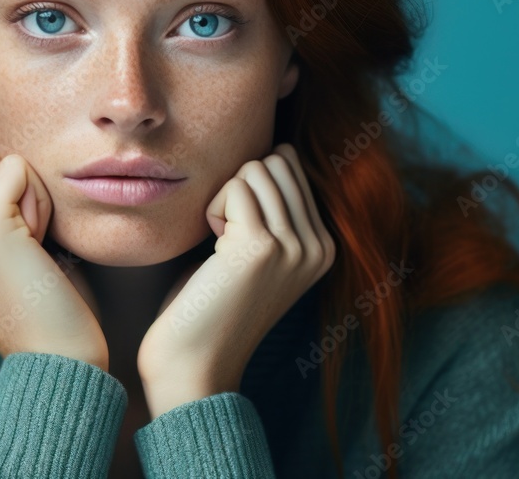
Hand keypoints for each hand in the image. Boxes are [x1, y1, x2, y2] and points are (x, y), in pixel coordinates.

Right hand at [0, 146, 108, 371]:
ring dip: (31, 195)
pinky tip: (39, 245)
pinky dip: (40, 200)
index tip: (20, 247)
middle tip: (30, 244)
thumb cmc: (45, 302)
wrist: (56, 356)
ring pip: (2, 161)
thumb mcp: (4, 251)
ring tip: (32, 247)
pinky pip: (18, 170)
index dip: (11, 197)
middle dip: (19, 189)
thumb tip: (6, 160)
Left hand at [136, 143, 335, 416]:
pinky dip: (213, 208)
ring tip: (221, 243)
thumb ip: (274, 212)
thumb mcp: (257, 253)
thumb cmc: (212, 304)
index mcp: (324, 248)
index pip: (292, 169)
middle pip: (277, 163)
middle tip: (226, 233)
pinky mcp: (261, 246)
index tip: (237, 232)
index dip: (252, 188)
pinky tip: (213, 248)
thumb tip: (275, 154)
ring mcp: (294, 246)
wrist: (195, 363)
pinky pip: (235, 186)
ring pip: (257, 169)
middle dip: (241, 186)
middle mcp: (318, 246)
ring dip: (226, 197)